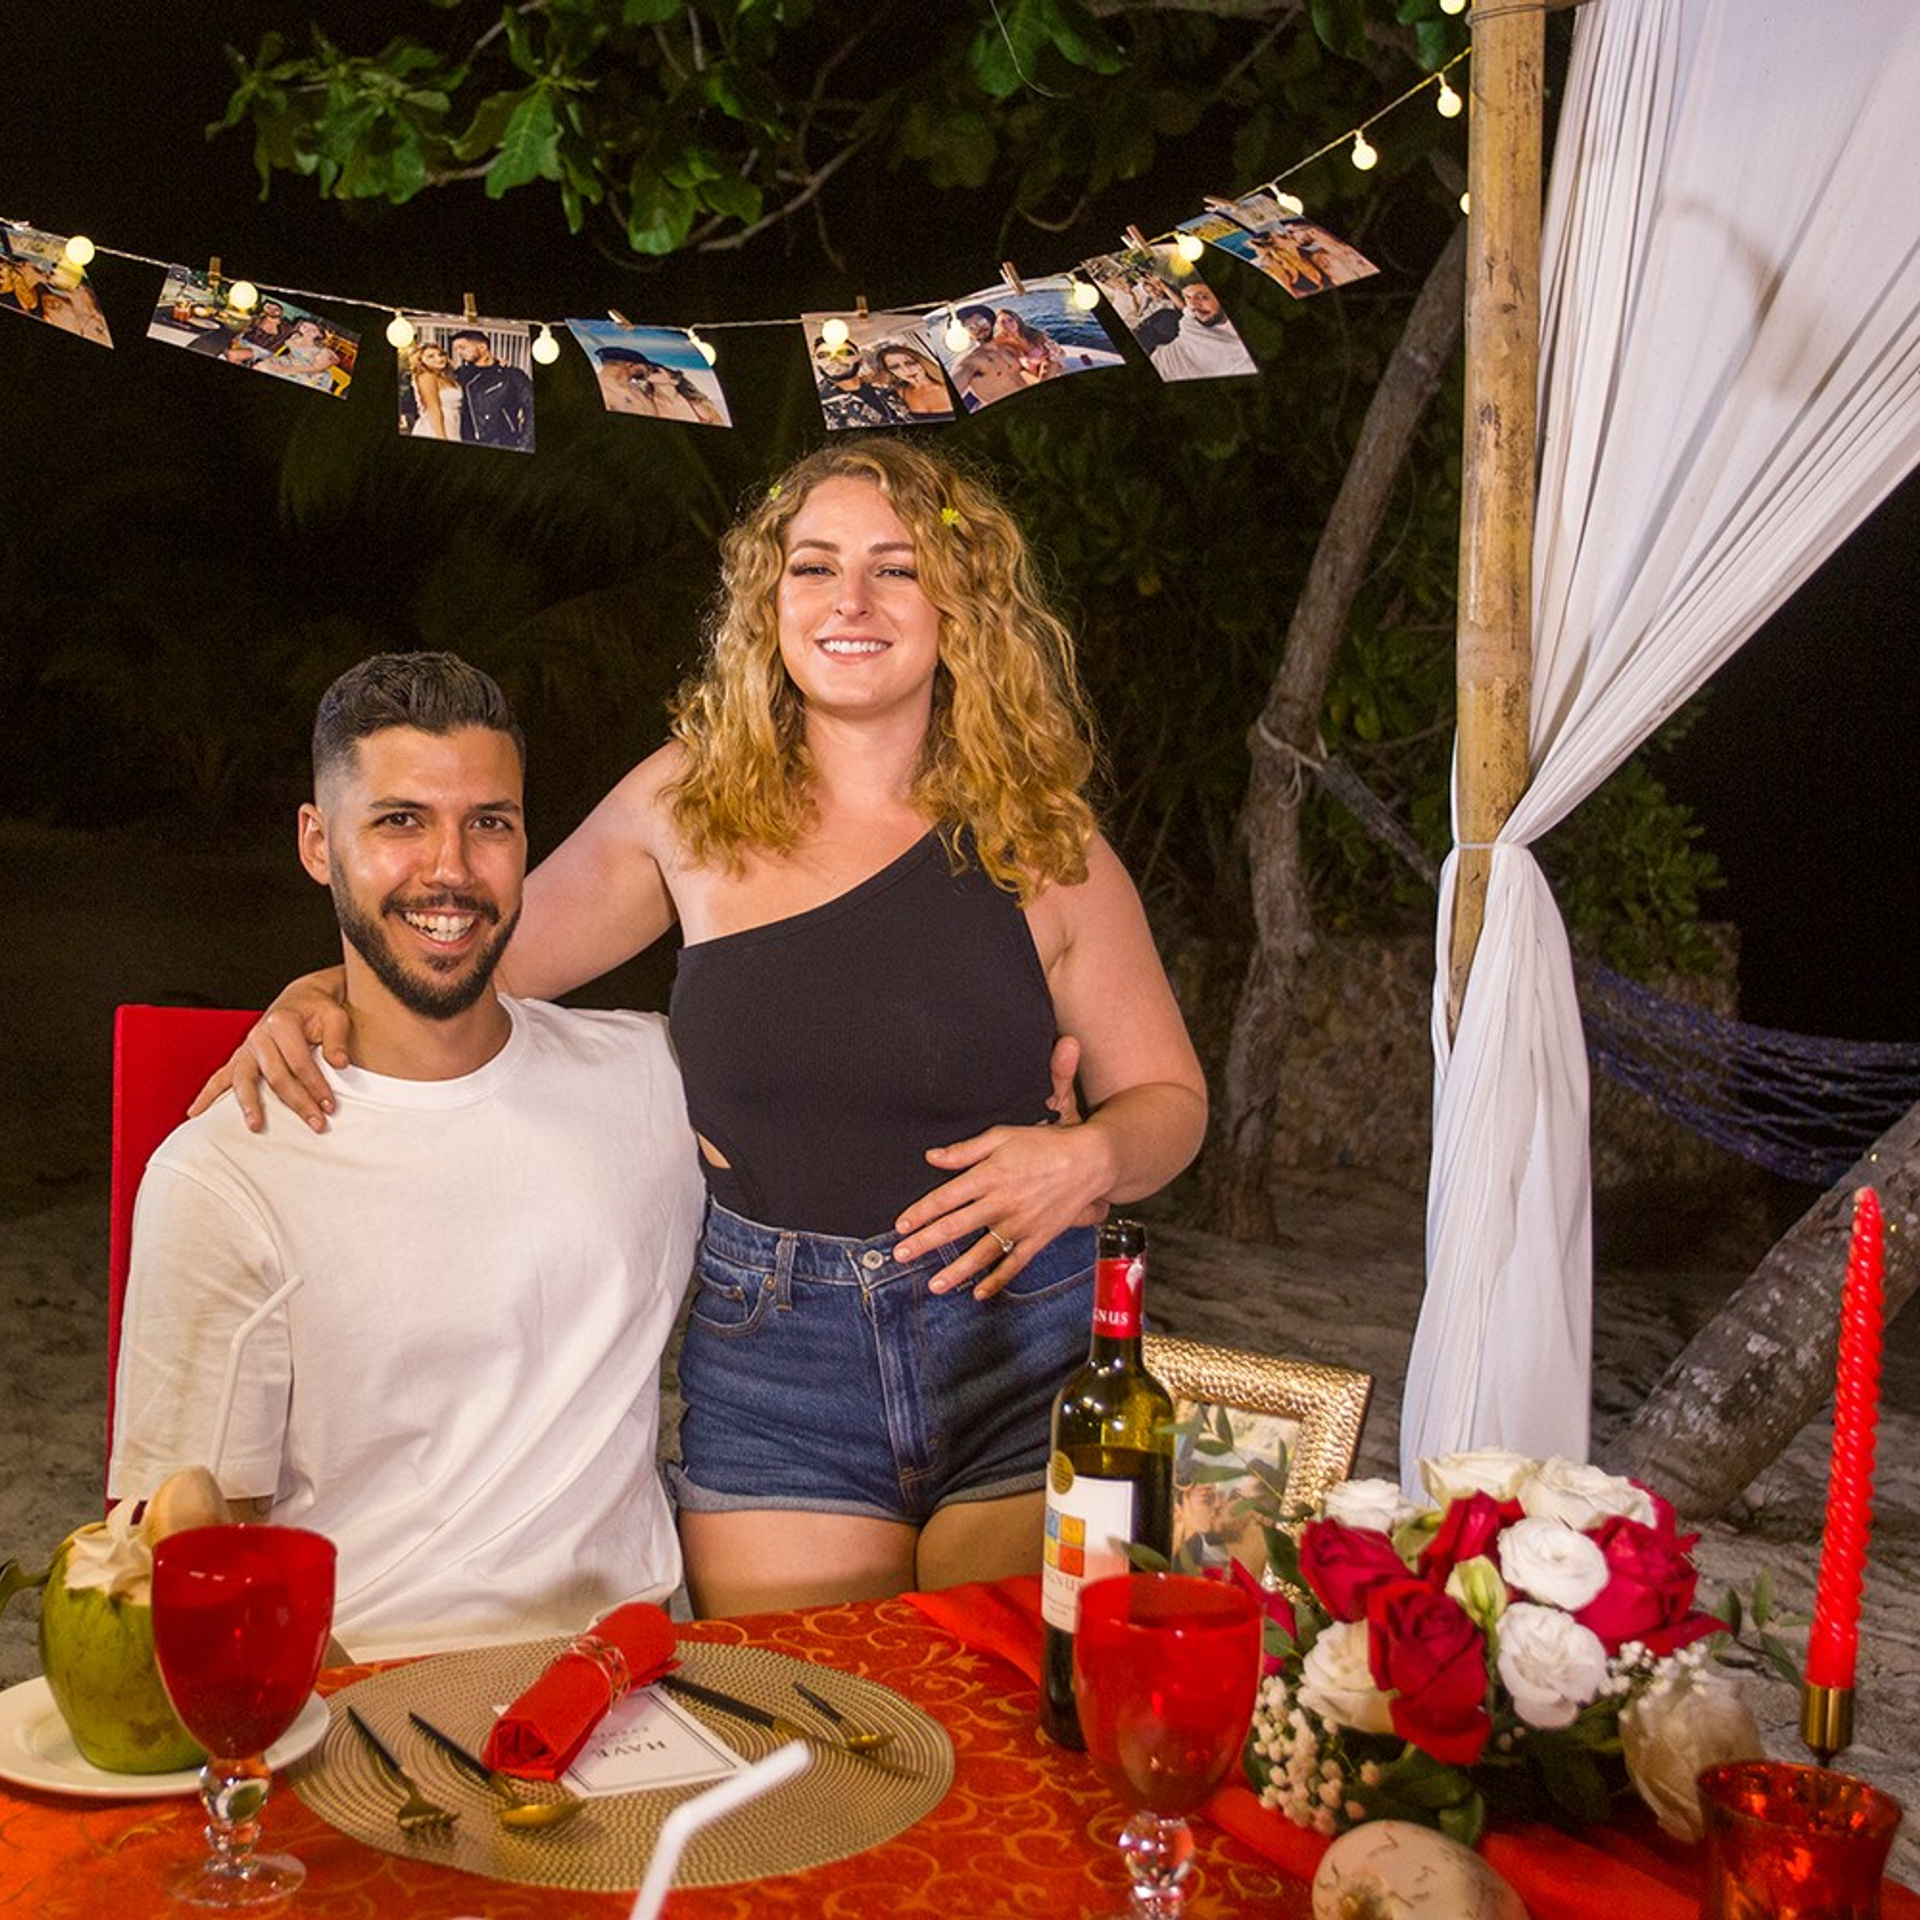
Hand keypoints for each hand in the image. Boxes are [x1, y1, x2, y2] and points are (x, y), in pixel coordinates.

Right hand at [186, 968, 350, 1131]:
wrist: (301, 999)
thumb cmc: (319, 1009)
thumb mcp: (335, 1016)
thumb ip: (337, 1039)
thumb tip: (339, 1064)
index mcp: (282, 1023)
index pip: (300, 1062)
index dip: (316, 1086)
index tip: (330, 1106)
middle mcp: (259, 1035)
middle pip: (276, 1076)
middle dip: (297, 1102)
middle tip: (316, 1124)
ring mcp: (247, 1047)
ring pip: (244, 1079)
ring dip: (249, 1104)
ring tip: (255, 1125)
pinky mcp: (240, 1057)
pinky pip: (219, 1077)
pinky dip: (207, 1095)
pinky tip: (196, 1113)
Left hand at [893, 1041, 1114, 1299]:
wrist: (1090, 1161)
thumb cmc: (1044, 1144)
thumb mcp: (1002, 1136)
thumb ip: (965, 1150)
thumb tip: (932, 1157)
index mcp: (989, 1176)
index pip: (945, 1199)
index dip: (920, 1213)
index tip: (901, 1226)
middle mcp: (1000, 1204)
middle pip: (956, 1227)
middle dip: (925, 1243)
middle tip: (902, 1255)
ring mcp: (1019, 1225)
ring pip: (982, 1252)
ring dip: (956, 1270)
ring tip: (934, 1285)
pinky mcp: (1037, 1238)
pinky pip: (1014, 1264)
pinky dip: (997, 1280)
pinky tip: (979, 1293)